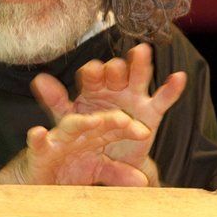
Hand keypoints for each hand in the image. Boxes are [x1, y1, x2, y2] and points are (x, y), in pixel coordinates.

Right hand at [0, 108, 150, 186]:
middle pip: (97, 122)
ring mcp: (58, 139)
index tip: (143, 132)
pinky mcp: (38, 150)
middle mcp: (78, 133)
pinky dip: (36, 137)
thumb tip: (144, 180)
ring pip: (70, 126)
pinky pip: (37, 142)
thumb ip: (118, 173)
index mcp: (95, 135)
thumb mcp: (98, 171)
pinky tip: (37, 132)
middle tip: (125, 119)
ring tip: (93, 121)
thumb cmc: (71, 170)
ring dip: (80, 123)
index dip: (129, 129)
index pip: (116, 128)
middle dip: (110, 120)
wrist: (41, 179)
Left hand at [31, 43, 186, 182]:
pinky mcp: (151, 113)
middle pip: (116, 71)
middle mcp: (114, 88)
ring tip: (142, 52)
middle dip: (114, 69)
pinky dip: (172, 88)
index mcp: (93, 88)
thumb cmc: (86, 137)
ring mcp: (134, 97)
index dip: (92, 73)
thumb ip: (56, 101)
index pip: (92, 74)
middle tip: (112, 70)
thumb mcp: (69, 120)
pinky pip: (163, 99)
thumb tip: (38, 79)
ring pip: (139, 76)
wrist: (105, 165)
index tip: (91, 74)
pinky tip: (178, 77)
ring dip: (140, 64)